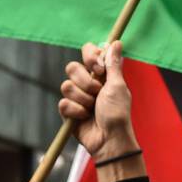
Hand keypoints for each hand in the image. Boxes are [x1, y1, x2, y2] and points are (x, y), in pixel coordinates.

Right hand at [59, 41, 138, 163]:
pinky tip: (84, 117)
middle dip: (85, 82)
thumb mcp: (117, 86)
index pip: (88, 52)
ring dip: (83, 99)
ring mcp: (77, 96)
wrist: (109, 139)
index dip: (90, 57)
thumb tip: (116, 42)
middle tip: (97, 93)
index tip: (99, 68)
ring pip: (66, 85)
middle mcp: (88, 83)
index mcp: (101, 74)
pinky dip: (76, 111)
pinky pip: (63, 103)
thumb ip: (113, 64)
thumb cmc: (117, 113)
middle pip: (72, 67)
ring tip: (92, 108)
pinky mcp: (68, 111)